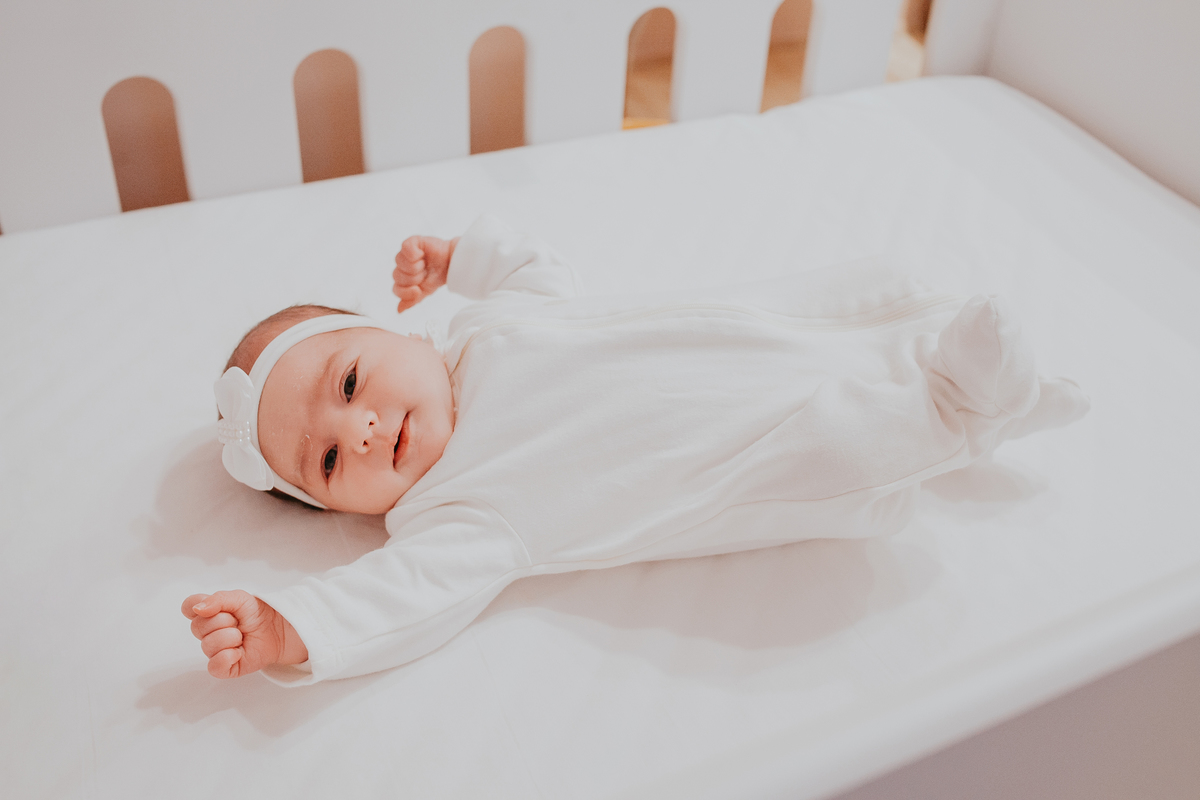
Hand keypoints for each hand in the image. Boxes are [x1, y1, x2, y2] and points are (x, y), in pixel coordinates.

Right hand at [181, 590, 307, 678]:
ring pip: (208, 645)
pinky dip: (227, 657)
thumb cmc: (256, 614)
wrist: (278, 629)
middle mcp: (207, 633)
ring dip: (230, 637)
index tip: (217, 607)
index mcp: (208, 613)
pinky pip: (214, 666)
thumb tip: (197, 609)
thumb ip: (218, 599)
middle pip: (197, 627)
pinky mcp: (224, 667)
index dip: (199, 606)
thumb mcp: (240, 598)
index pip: (188, 607)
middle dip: (223, 621)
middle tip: (238, 622)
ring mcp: (214, 651)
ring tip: (242, 636)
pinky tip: (238, 651)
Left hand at [393, 235, 457, 311]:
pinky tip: (422, 255)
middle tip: (425, 274)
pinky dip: (414, 254)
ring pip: (400, 263)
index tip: (418, 290)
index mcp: (404, 279)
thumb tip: (399, 310)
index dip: (406, 292)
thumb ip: (411, 300)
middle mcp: (402, 266)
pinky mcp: (412, 242)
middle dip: (415, 278)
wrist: (452, 264)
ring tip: (425, 264)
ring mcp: (405, 254)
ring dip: (416, 266)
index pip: (396, 289)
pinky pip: (405, 248)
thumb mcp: (425, 292)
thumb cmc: (438, 275)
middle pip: (397, 276)